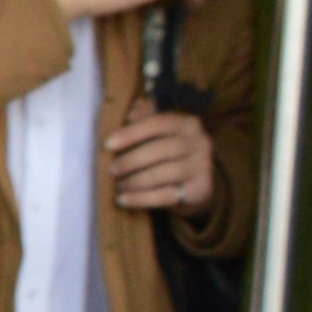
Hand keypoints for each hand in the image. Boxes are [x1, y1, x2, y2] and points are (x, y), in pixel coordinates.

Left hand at [102, 107, 217, 218]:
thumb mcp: (158, 134)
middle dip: (132, 160)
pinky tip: (123, 199)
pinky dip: (141, 198)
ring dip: (136, 181)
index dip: (132, 133)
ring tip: (118, 184)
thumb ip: (144, 119)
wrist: (195, 182)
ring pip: (166, 173)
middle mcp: (200, 142)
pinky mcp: (200, 189)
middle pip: (163, 149)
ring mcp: (203, 166)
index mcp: (187, 123)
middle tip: (112, 170)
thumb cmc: (167, 153)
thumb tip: (130, 112)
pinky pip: (167, 195)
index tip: (108, 144)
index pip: (158, 123)